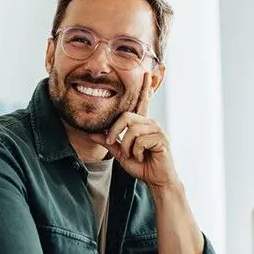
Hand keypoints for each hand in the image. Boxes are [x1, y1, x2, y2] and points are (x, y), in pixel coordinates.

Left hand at [88, 73, 178, 188]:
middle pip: (126, 117)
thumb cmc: (142, 166)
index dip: (144, 88)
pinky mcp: (161, 139)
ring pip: (132, 130)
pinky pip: (140, 141)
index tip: (145, 73)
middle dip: (115, 133)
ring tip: (132, 156)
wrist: (157, 180)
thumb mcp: (121, 154)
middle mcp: (149, 123)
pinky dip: (136, 152)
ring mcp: (156, 130)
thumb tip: (91, 134)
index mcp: (141, 124)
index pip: (141, 103)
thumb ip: (109, 142)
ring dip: (126, 147)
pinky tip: (142, 157)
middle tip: (113, 145)